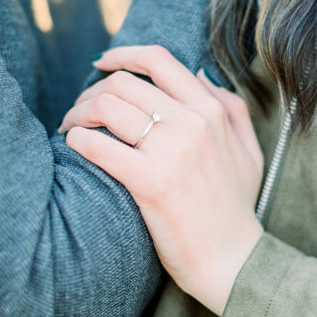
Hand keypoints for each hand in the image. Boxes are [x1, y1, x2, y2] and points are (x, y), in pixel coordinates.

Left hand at [60, 45, 263, 314]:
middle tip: (78, 111)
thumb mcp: (248, 150)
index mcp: (212, 111)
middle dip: (91, 92)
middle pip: (123, 83)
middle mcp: (192, 124)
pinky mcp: (150, 182)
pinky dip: (77, 141)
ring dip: (77, 114)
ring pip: (106, 107)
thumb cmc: (235, 209)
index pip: (158, 60)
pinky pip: (99, 146)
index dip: (121, 55)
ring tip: (69, 129)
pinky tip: (73, 148)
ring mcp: (171, 152)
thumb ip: (230, 106)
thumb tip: (198, 73)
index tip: (101, 64)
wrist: (233, 261)